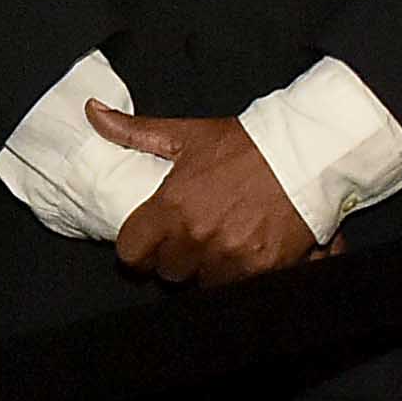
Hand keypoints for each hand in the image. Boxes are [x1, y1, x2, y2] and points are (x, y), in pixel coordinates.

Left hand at [88, 106, 314, 286]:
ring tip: (220, 242)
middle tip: (191, 234)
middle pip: (168, 271)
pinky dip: (240, 275)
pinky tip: (246, 252)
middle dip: (175, 256)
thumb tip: (94, 113)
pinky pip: (237, 287)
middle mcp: (199, 238)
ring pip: (201, 283)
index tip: (145, 242)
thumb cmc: (246, 145)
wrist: (307, 154)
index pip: (131, 253)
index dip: (135, 250)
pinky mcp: (263, 270)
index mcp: (173, 208)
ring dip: (207, 268)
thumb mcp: (187, 135)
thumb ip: (135, 132)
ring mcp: (232, 258)